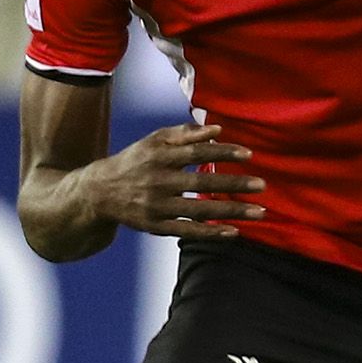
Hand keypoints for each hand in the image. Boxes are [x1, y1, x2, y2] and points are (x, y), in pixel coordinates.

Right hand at [91, 122, 261, 238]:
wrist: (99, 192)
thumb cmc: (135, 161)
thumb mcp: (153, 141)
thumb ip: (184, 134)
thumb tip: (217, 129)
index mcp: (159, 157)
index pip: (196, 153)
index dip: (222, 153)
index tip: (248, 154)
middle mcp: (158, 182)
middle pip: (201, 183)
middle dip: (234, 185)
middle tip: (262, 185)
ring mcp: (157, 207)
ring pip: (198, 211)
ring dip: (231, 212)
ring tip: (259, 212)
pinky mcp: (155, 227)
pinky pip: (187, 231)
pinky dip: (210, 233)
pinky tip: (233, 232)